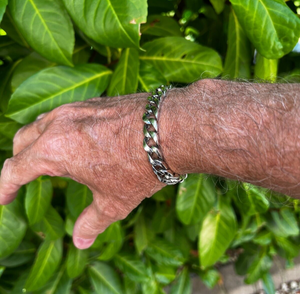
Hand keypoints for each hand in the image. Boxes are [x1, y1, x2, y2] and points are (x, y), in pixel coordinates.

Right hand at [0, 93, 164, 248]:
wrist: (170, 128)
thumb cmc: (141, 165)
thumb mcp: (114, 202)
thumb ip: (92, 222)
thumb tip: (80, 241)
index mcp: (55, 149)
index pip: (14, 169)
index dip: (4, 187)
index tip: (3, 198)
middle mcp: (59, 123)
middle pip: (23, 140)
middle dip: (19, 161)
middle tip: (24, 179)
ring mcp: (77, 108)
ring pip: (43, 122)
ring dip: (38, 141)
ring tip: (49, 158)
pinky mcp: (94, 102)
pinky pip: (66, 114)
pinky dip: (60, 128)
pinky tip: (76, 140)